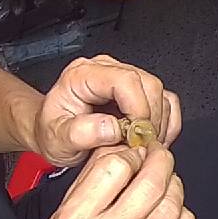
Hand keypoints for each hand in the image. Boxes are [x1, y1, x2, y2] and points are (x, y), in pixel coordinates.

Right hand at [29, 144, 194, 218]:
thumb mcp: (65, 209)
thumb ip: (93, 175)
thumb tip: (127, 145)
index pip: (114, 168)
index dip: (132, 153)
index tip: (137, 151)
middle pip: (149, 187)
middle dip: (162, 162)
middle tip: (162, 157)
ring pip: (169, 212)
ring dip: (175, 188)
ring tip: (169, 183)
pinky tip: (175, 213)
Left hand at [33, 55, 182, 165]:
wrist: (51, 133)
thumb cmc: (52, 132)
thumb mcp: (56, 138)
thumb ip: (80, 133)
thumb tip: (112, 128)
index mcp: (84, 75)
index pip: (126, 80)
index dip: (138, 109)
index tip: (135, 137)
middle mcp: (107, 71)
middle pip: (149, 85)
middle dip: (150, 120)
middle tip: (140, 147)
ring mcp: (126, 79)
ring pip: (161, 94)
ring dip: (159, 125)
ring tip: (144, 147)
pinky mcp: (139, 92)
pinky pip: (167, 103)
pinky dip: (166, 125)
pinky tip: (153, 141)